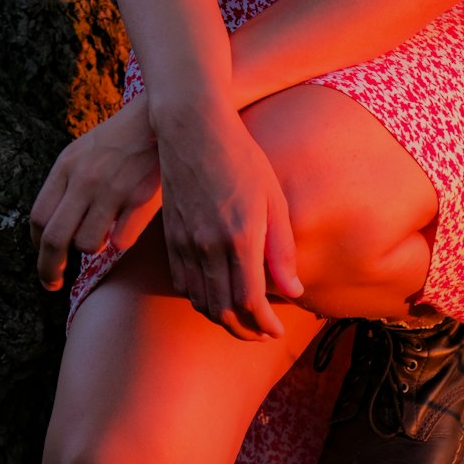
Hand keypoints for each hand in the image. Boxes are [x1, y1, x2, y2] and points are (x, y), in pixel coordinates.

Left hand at [30, 93, 160, 290]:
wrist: (158, 118)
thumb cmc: (118, 139)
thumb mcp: (82, 151)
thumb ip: (66, 184)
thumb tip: (50, 228)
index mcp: (67, 166)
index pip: (39, 217)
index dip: (37, 246)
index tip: (44, 259)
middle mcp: (85, 179)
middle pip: (54, 239)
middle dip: (49, 268)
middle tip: (53, 283)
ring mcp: (112, 189)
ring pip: (87, 244)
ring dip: (92, 248)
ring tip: (102, 236)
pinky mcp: (139, 199)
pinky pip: (120, 241)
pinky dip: (119, 242)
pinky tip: (125, 227)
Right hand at [153, 95, 302, 340]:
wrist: (193, 130)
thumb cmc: (241, 157)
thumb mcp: (273, 198)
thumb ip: (281, 249)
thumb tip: (293, 291)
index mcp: (240, 237)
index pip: (250, 301)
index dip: (264, 323)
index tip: (276, 330)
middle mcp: (209, 246)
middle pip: (223, 309)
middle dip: (244, 330)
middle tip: (261, 334)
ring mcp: (186, 243)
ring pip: (200, 301)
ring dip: (221, 319)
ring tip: (241, 321)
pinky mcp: (170, 237)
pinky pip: (182, 282)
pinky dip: (198, 299)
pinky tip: (213, 296)